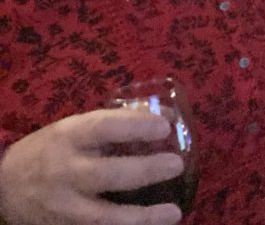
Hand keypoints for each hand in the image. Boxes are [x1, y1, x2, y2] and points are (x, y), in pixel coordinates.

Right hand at [0, 109, 183, 224]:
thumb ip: (110, 126)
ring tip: (173, 212)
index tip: (164, 127)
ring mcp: (64, 207)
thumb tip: (161, 121)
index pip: (103, 127)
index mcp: (68, 137)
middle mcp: (64, 172)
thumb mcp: (72, 128)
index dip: (135, 126)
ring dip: (142, 217)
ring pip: (104, 217)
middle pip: (107, 174)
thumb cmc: (49, 149)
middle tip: (176, 165)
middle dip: (145, 171)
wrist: (4, 187)